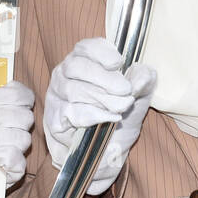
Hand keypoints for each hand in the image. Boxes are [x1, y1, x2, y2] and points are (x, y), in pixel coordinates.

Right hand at [44, 38, 155, 194]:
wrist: (109, 150)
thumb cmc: (120, 115)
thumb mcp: (139, 95)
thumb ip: (143, 80)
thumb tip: (141, 75)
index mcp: (83, 61)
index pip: (85, 47)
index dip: (101, 52)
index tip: (119, 63)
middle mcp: (64, 74)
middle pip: (77, 67)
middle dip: (104, 78)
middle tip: (126, 91)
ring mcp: (56, 96)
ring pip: (74, 90)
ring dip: (103, 99)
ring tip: (123, 107)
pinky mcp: (54, 118)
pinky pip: (71, 113)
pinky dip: (94, 115)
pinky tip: (110, 118)